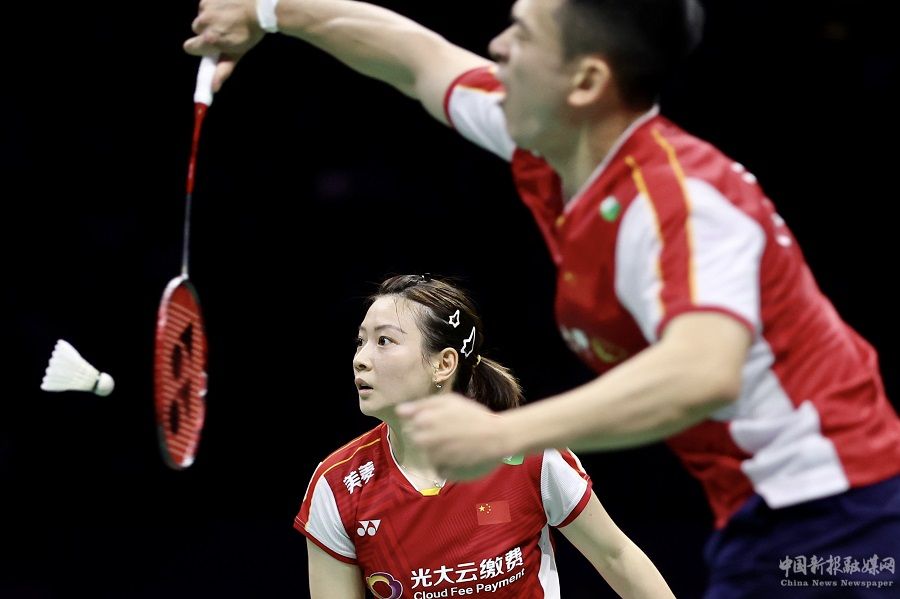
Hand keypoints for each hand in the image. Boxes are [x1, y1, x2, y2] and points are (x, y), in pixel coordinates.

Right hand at [183, 0, 264, 90]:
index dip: (199, 48)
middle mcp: (204, 22)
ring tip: (227, 17)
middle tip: (224, 31)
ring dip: (210, 18)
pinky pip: (205, 4)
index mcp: (210, 39)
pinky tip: (226, 6)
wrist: (260, 7)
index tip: (210, 46)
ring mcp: (205, 7)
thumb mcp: (237, 53)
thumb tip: (213, 88)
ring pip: (201, 16)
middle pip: (196, 31)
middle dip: (206, 32)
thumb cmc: (250, 33)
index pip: (189, 47)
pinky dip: (214, 6)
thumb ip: (223, 70)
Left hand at [396, 393, 510, 480]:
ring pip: (426, 455)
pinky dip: (445, 465)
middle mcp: (426, 438)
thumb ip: (422, 405)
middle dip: (428, 438)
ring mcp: (434, 455)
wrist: (498, 436)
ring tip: (456, 444)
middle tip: (449, 435)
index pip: (411, 425)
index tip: (440, 422)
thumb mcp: (449, 401)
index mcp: (424, 420)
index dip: (425, 423)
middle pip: (417, 440)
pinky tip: (458, 457)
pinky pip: (437, 469)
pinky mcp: (444, 469)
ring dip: (437, 451)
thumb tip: (399, 411)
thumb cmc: (474, 416)